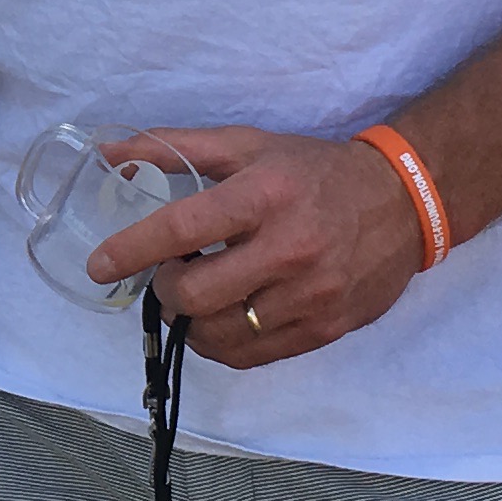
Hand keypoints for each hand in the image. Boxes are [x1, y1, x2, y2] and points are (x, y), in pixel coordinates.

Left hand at [83, 126, 431, 366]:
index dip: (132, 249)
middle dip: (167, 291)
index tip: (99, 265)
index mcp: (265, 195)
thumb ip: (176, 149)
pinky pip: (253, 356)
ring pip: (221, 335)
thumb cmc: (313, 171)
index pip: (183, 228)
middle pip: (198, 296)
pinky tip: (224, 319)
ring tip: (197, 298)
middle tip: (170, 276)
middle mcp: (289, 248)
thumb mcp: (248, 145)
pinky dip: (223, 343)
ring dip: (191, 323)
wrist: (403, 202)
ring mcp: (311, 295)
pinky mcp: (325, 328)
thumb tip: (109, 157)